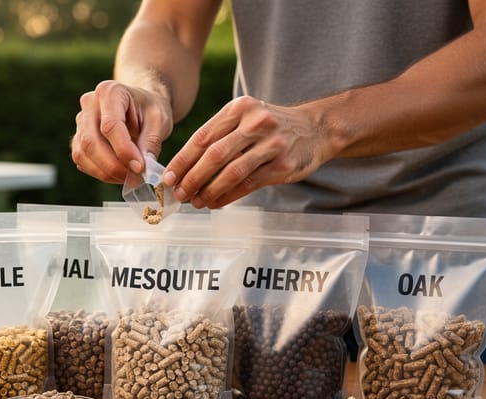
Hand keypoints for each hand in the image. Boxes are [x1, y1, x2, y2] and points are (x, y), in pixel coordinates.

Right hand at [71, 80, 173, 183]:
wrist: (140, 106)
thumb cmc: (150, 109)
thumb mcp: (160, 121)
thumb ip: (151, 143)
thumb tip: (141, 168)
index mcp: (110, 91)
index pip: (110, 126)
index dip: (124, 151)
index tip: (140, 168)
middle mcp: (89, 104)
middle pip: (91, 141)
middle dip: (112, 166)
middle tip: (134, 178)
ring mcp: (80, 121)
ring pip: (82, 154)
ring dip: (105, 172)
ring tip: (129, 178)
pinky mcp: (78, 138)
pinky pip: (82, 161)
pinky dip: (99, 173)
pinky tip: (119, 174)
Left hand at [163, 96, 333, 208]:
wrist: (317, 129)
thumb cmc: (271, 127)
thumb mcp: (246, 118)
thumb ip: (219, 136)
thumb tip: (184, 167)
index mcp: (239, 108)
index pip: (203, 136)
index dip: (183, 160)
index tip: (169, 177)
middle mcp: (255, 122)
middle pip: (214, 155)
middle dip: (192, 177)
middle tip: (179, 193)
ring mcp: (271, 144)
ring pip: (231, 172)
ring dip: (209, 190)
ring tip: (196, 201)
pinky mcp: (282, 165)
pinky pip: (248, 184)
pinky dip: (228, 196)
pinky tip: (215, 203)